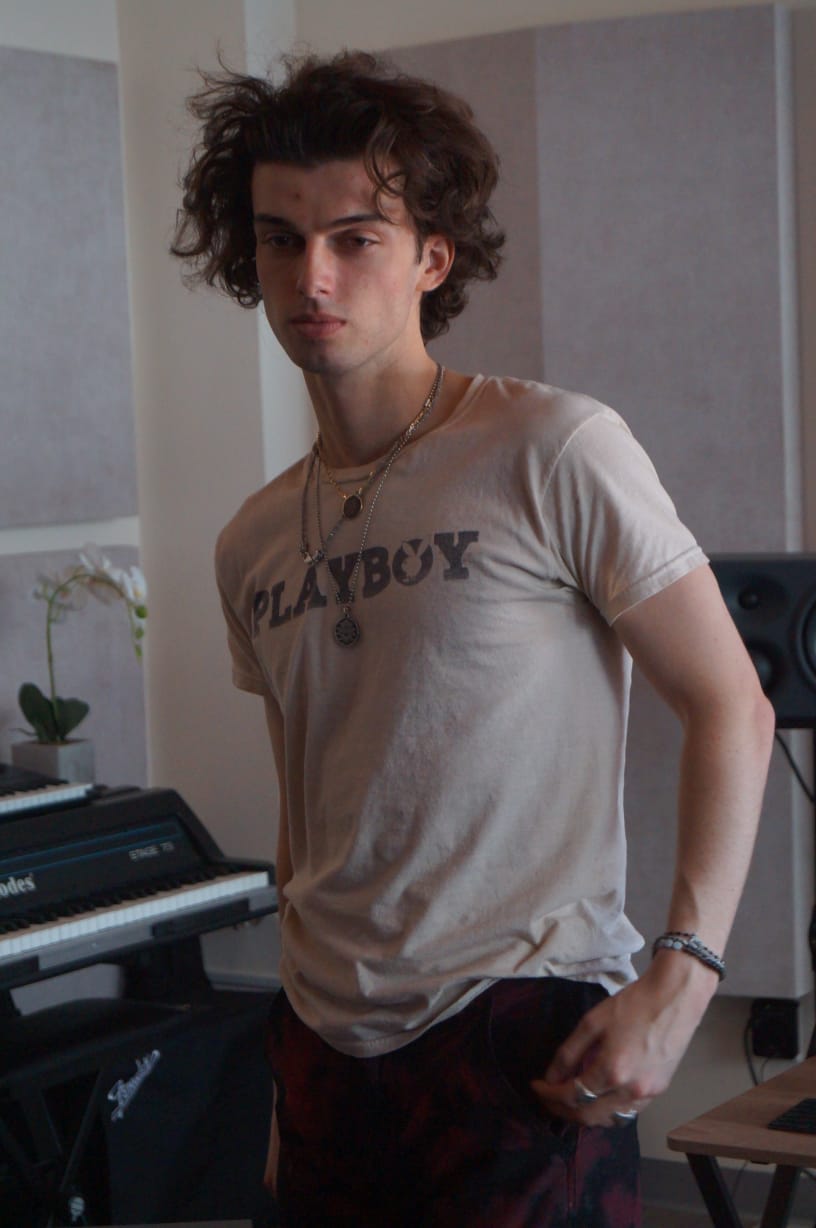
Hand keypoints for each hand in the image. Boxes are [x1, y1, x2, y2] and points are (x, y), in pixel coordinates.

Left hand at [530, 952, 717, 1127]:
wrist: (674, 997)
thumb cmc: (633, 1004)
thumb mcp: (592, 1022)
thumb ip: (569, 1052)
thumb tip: (552, 1076)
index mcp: (612, 1070)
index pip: (571, 1095)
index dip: (549, 1094)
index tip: (536, 1085)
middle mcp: (630, 1090)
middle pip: (588, 1116)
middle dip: (562, 1110)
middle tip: (547, 1098)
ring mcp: (647, 1095)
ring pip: (608, 1120)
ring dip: (585, 1115)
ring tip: (569, 1101)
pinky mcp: (658, 1092)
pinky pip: (627, 1113)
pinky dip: (607, 1111)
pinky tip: (597, 1097)